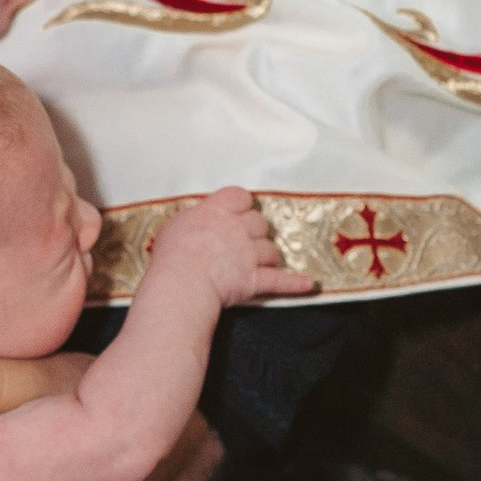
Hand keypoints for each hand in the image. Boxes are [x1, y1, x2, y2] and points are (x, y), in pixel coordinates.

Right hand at [147, 183, 314, 304]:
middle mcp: (237, 229)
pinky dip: (295, 284)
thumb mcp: (175, 225)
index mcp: (217, 211)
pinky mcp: (254, 279)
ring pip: (270, 250)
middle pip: (259, 222)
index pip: (240, 197)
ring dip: (268, 256)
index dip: (241, 205)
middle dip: (255, 231)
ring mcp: (248, 255)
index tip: (237, 212)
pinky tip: (309, 284)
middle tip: (244, 241)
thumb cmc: (171, 255)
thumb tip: (198, 220)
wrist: (181, 283)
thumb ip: (193, 219)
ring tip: (261, 262)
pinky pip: (279, 281)